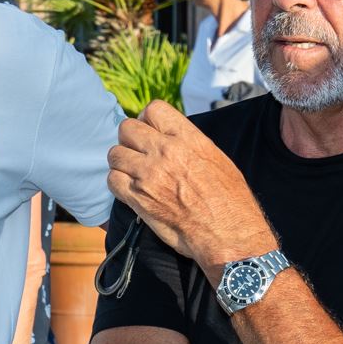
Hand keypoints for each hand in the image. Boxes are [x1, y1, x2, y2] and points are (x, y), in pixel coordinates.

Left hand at [106, 101, 276, 273]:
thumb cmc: (230, 200)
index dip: (147, 120)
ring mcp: (149, 174)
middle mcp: (166, 152)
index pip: (153, 109)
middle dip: (130, 140)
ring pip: (115, 154)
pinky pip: (112, 180)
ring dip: (121, 163)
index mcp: (188, 138)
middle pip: (127, 128)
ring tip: (133, 173)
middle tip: (138, 153)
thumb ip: (190, 143)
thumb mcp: (217, 159)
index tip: (149, 132)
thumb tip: (172, 137)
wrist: (229, 234)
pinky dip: (118, 184)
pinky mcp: (138, 198)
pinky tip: (130, 190)